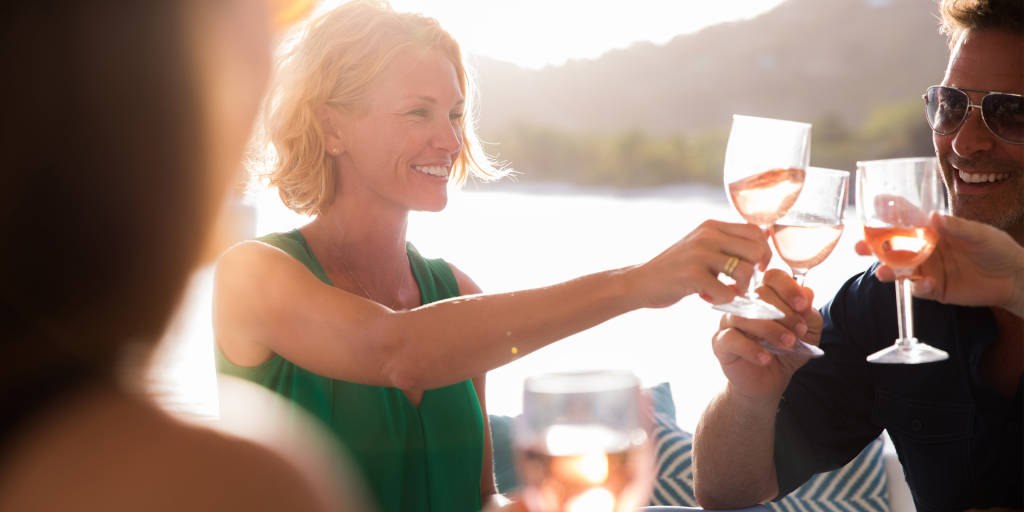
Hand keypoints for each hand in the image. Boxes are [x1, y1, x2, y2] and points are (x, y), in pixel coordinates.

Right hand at [633, 220, 770, 308]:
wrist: (641, 282)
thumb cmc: (676, 269)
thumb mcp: (702, 247)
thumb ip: (728, 242)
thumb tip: (766, 235)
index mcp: (712, 226)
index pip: (756, 231)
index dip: (764, 252)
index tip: (755, 267)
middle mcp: (707, 235)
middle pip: (756, 250)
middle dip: (757, 273)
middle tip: (743, 284)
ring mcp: (699, 254)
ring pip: (746, 271)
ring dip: (742, 289)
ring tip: (728, 293)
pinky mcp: (692, 275)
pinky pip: (727, 292)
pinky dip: (724, 300)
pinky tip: (709, 297)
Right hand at [711, 269, 821, 399]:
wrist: (769, 381)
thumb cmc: (785, 351)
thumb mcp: (807, 332)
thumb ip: (808, 313)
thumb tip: (807, 293)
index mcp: (765, 295)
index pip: (772, 277)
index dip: (789, 288)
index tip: (803, 306)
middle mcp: (744, 303)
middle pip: (759, 293)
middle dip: (785, 313)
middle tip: (798, 331)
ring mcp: (729, 321)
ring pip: (744, 315)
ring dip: (771, 330)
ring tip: (788, 344)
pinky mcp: (720, 342)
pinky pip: (731, 338)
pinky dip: (752, 349)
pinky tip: (766, 358)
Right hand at [855, 213, 1023, 316]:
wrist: (1013, 279)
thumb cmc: (997, 249)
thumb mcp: (980, 233)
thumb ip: (957, 227)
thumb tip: (934, 217)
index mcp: (933, 230)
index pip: (906, 218)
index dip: (889, 211)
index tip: (873, 204)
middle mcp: (924, 249)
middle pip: (891, 246)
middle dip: (871, 247)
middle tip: (858, 247)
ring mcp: (927, 269)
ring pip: (898, 269)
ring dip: (886, 270)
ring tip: (881, 272)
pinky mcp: (933, 289)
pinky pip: (918, 289)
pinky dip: (918, 287)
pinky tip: (925, 284)